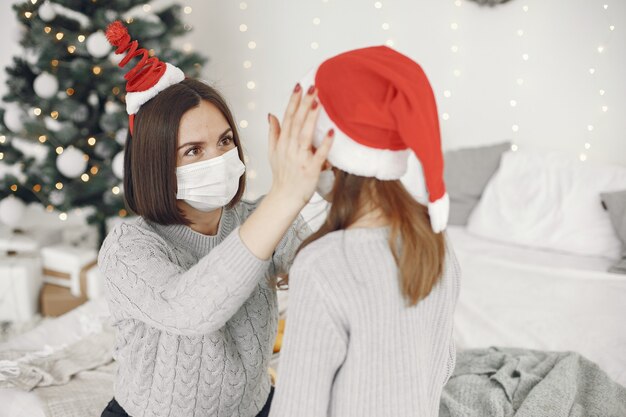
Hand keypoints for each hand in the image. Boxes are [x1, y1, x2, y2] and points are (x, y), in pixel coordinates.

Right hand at [267, 83, 333, 209]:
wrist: (285, 198)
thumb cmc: (282, 176)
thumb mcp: (273, 152)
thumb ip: (273, 132)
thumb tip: (271, 114)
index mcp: (283, 142)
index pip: (287, 117)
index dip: (293, 101)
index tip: (299, 86)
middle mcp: (290, 148)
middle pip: (297, 122)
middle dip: (304, 104)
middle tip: (313, 87)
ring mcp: (300, 159)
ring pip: (305, 135)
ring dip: (311, 118)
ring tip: (319, 102)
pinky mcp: (311, 169)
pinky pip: (319, 155)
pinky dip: (324, 144)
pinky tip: (331, 132)